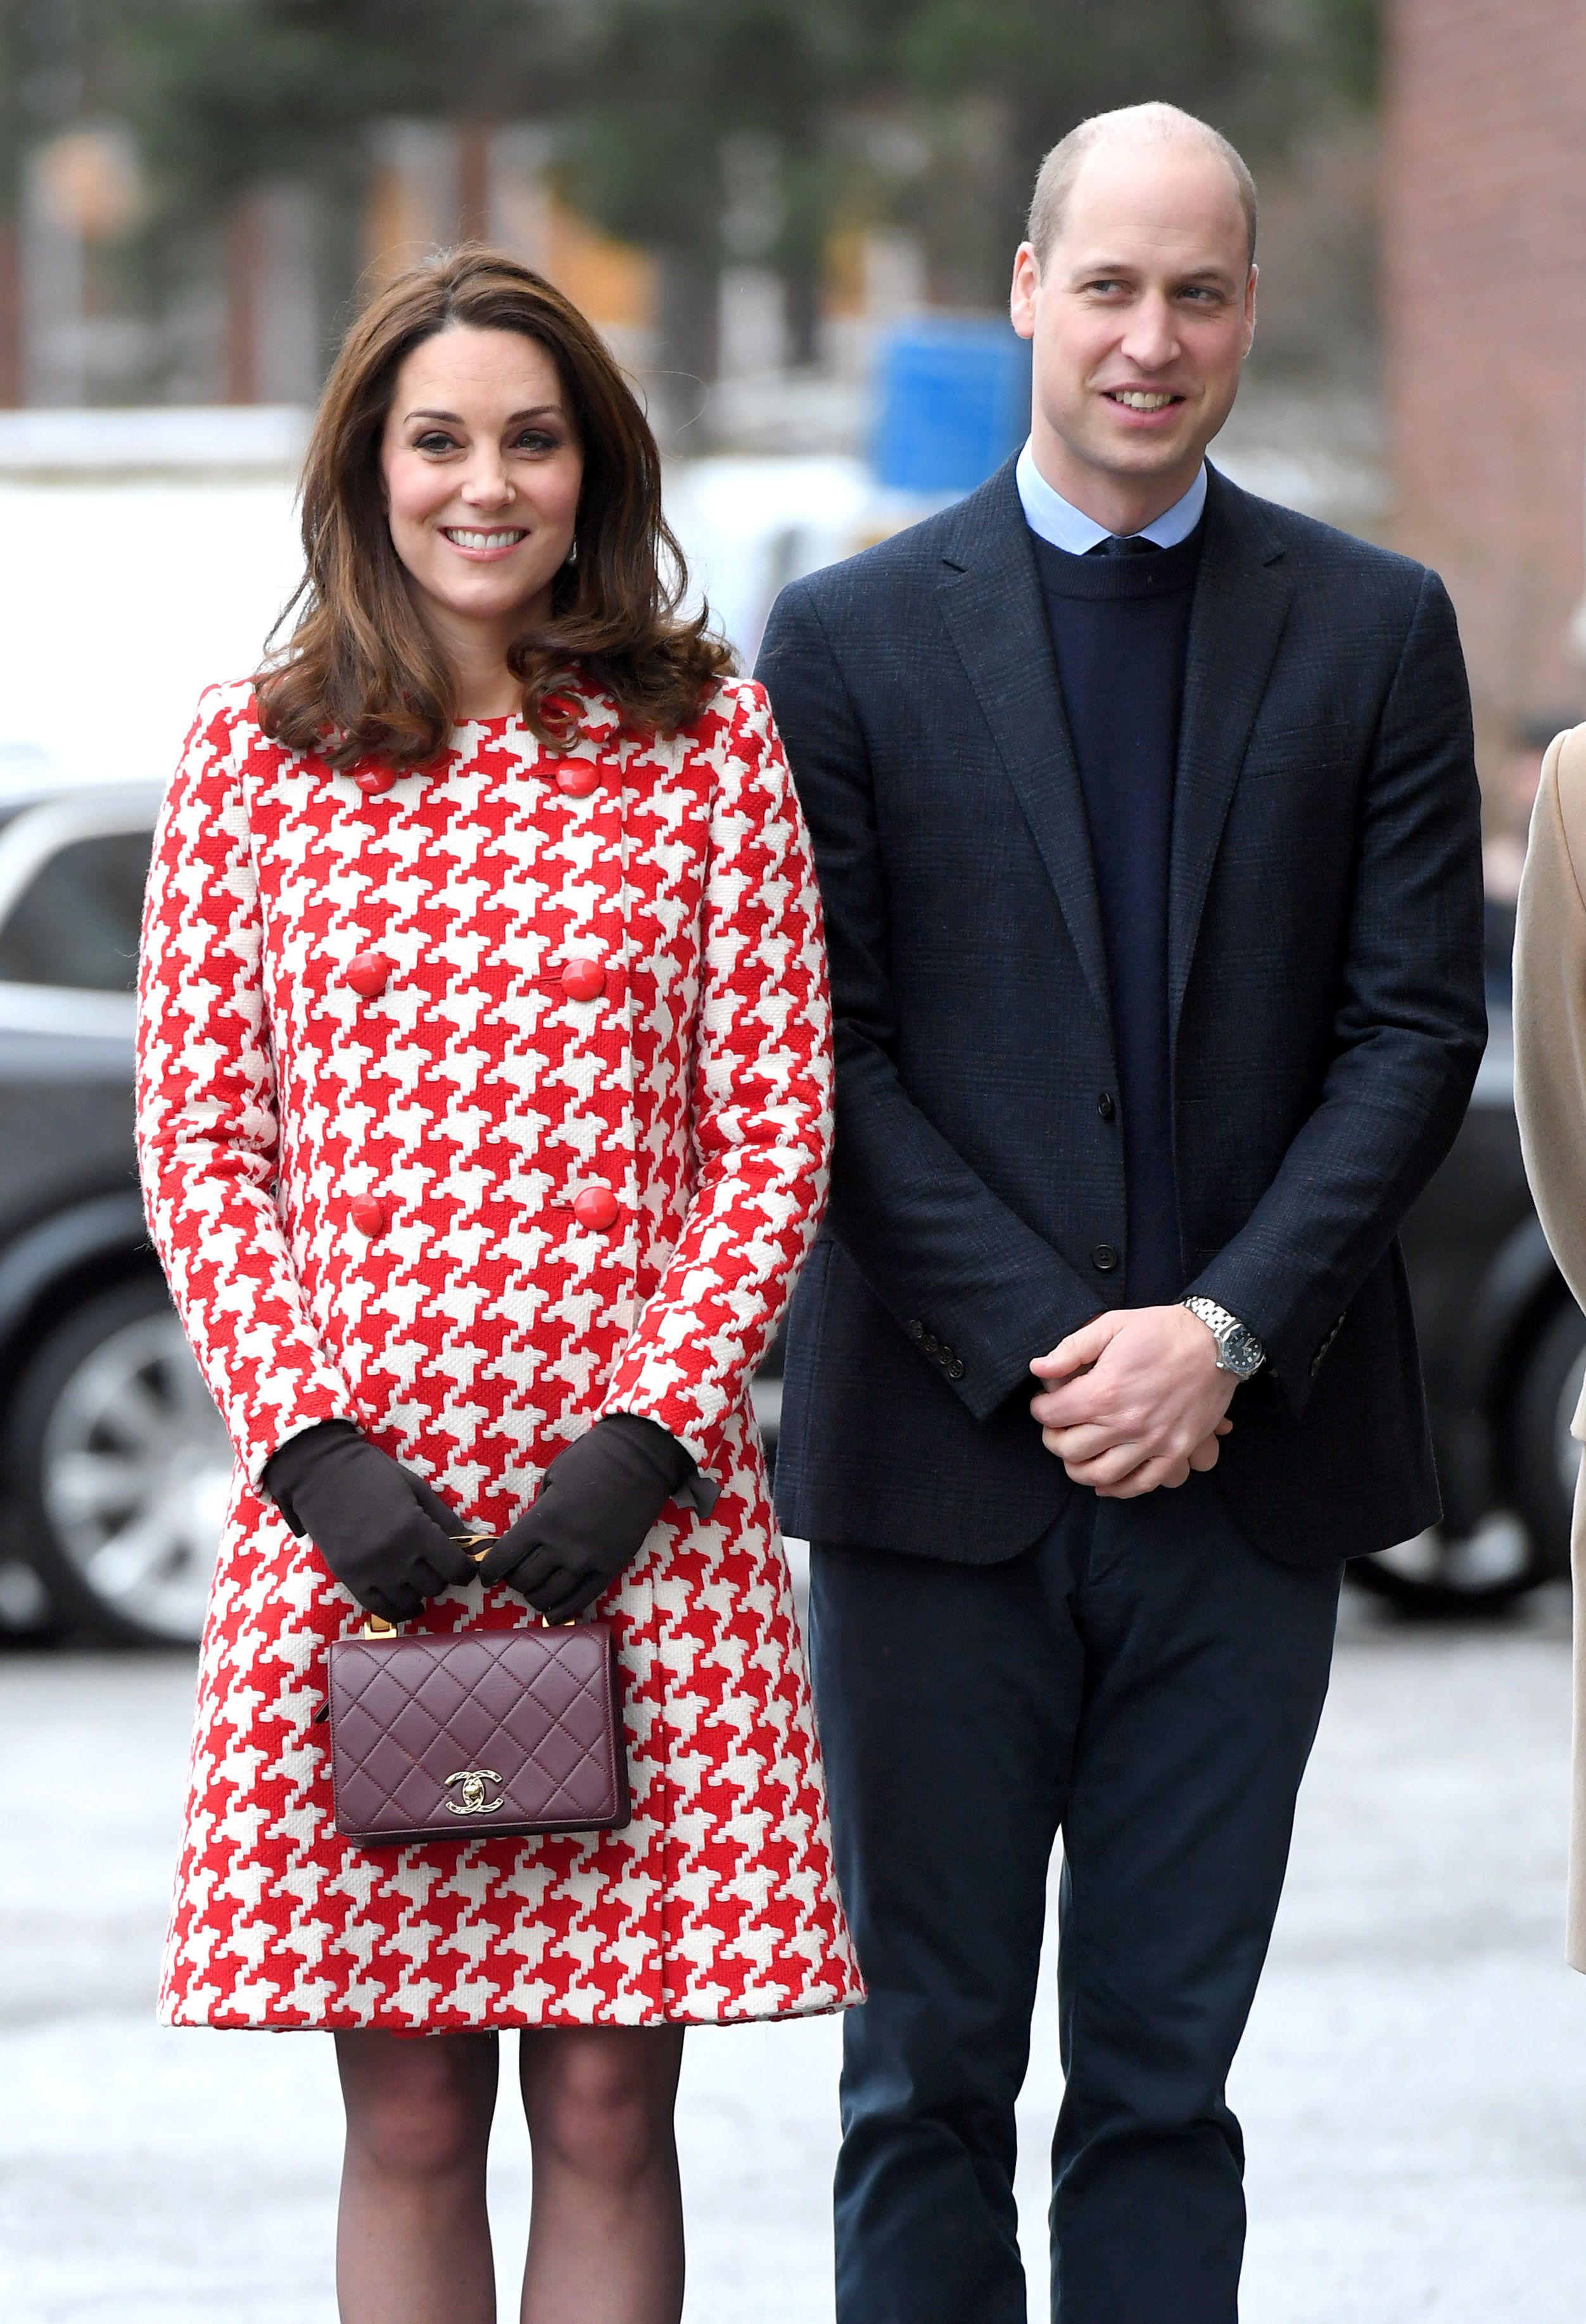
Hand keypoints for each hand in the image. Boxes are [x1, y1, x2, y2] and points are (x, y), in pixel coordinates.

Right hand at [263, 1420, 475, 1623]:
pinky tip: (405, 1602)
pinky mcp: (348, 1578)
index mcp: (414, 1528)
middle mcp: (394, 1555)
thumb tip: (473, 1543)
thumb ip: (445, 1519)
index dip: (465, 1570)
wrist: (321, 1472)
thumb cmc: (373, 1474)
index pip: (455, 1568)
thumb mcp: (416, 1488)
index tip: (464, 1565)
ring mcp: (369, 1570)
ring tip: (418, 1577)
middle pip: (434, 1586)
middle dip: (442, 1576)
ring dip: (419, 1591)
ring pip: (409, 1601)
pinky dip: (397, 1609)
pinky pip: (380, 1609)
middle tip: (436, 1564)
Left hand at [479, 1414, 694, 1622]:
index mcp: (542, 1520)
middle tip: (515, 1573)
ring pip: (548, 1596)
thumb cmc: (592, 1459)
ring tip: (535, 1589)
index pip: (503, 1558)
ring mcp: (587, 1561)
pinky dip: (561, 1611)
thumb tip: (526, 1539)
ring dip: (535, 1596)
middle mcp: (561, 1546)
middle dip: (513, 1581)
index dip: (490, 1571)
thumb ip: (537, 1511)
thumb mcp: (552, 1478)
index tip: (487, 1574)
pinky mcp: (611, 1568)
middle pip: (523, 1581)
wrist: (641, 1459)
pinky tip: (552, 1613)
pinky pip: (581, 1600)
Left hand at [1029, 1306, 1237, 1497]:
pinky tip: (1104, 1482)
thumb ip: (1071, 1349)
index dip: (1040, 1409)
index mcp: (1105, 1391)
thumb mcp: (1112, 1325)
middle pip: (1069, 1450)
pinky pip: (1141, 1484)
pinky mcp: (1176, 1452)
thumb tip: (1037, 1368)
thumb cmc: (1162, 1331)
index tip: (1045, 1402)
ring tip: (1076, 1453)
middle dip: (1054, 1438)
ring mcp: (1154, 1442)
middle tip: (1057, 1427)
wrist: (1217, 1342)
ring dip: (1078, 1468)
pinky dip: (1117, 1488)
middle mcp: (1127, 1423)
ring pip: (1099, 1475)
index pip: (1051, 1415)